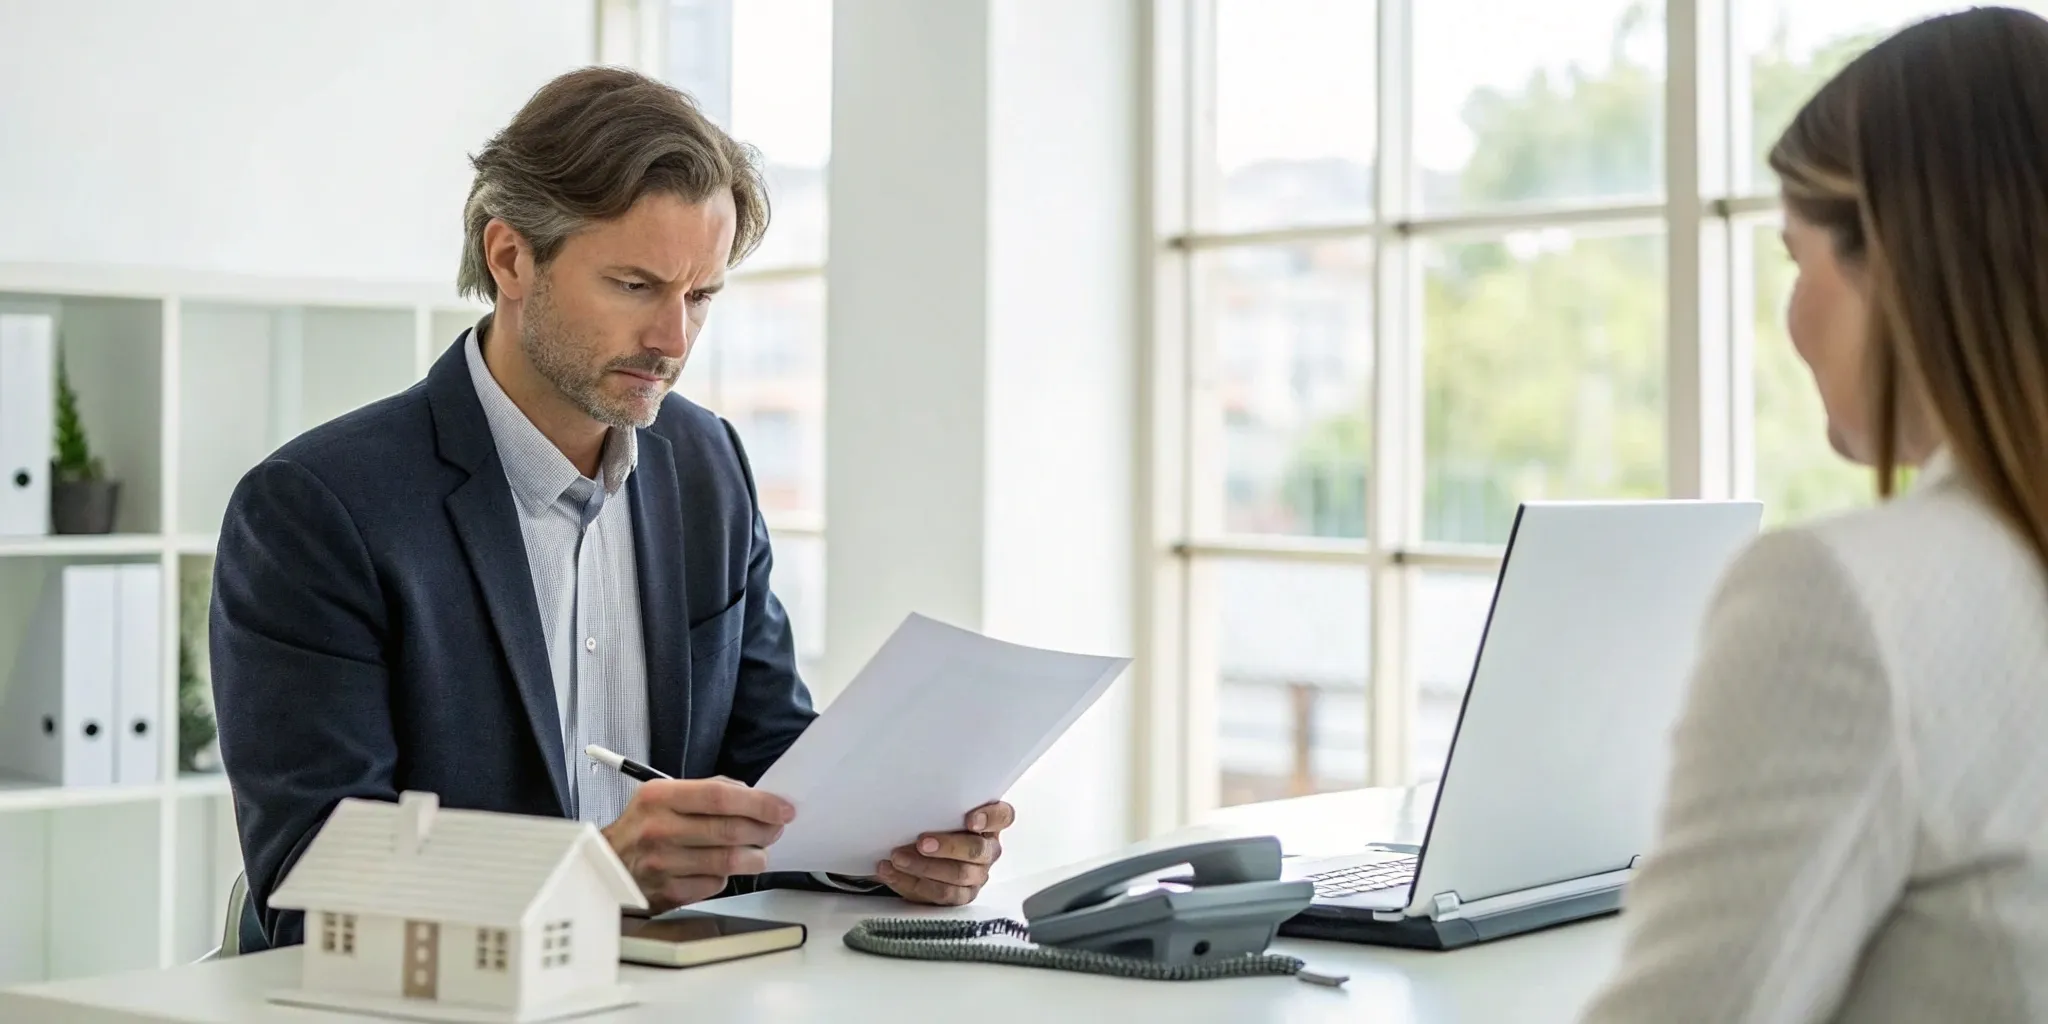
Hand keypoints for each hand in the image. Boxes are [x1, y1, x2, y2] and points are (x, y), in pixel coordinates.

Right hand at [602, 777, 795, 911]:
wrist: (605, 864)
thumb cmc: (641, 828)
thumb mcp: (663, 796)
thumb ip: (707, 791)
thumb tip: (752, 796)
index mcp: (659, 798)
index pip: (720, 797)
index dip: (758, 803)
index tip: (782, 808)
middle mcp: (659, 830)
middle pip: (729, 830)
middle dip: (764, 830)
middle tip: (776, 829)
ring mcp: (663, 864)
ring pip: (728, 862)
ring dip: (755, 857)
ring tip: (759, 851)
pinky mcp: (668, 893)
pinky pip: (715, 884)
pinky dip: (727, 877)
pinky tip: (723, 868)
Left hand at [875, 801, 1014, 905]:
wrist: (918, 853)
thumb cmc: (934, 825)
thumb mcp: (938, 812)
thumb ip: (938, 806)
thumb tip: (912, 795)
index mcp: (989, 824)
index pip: (1002, 816)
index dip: (989, 818)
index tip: (970, 820)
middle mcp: (988, 850)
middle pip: (977, 850)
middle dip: (948, 847)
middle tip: (922, 842)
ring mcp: (976, 875)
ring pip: (958, 876)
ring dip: (924, 867)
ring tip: (898, 858)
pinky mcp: (960, 896)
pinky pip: (940, 894)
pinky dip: (911, 882)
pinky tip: (891, 872)